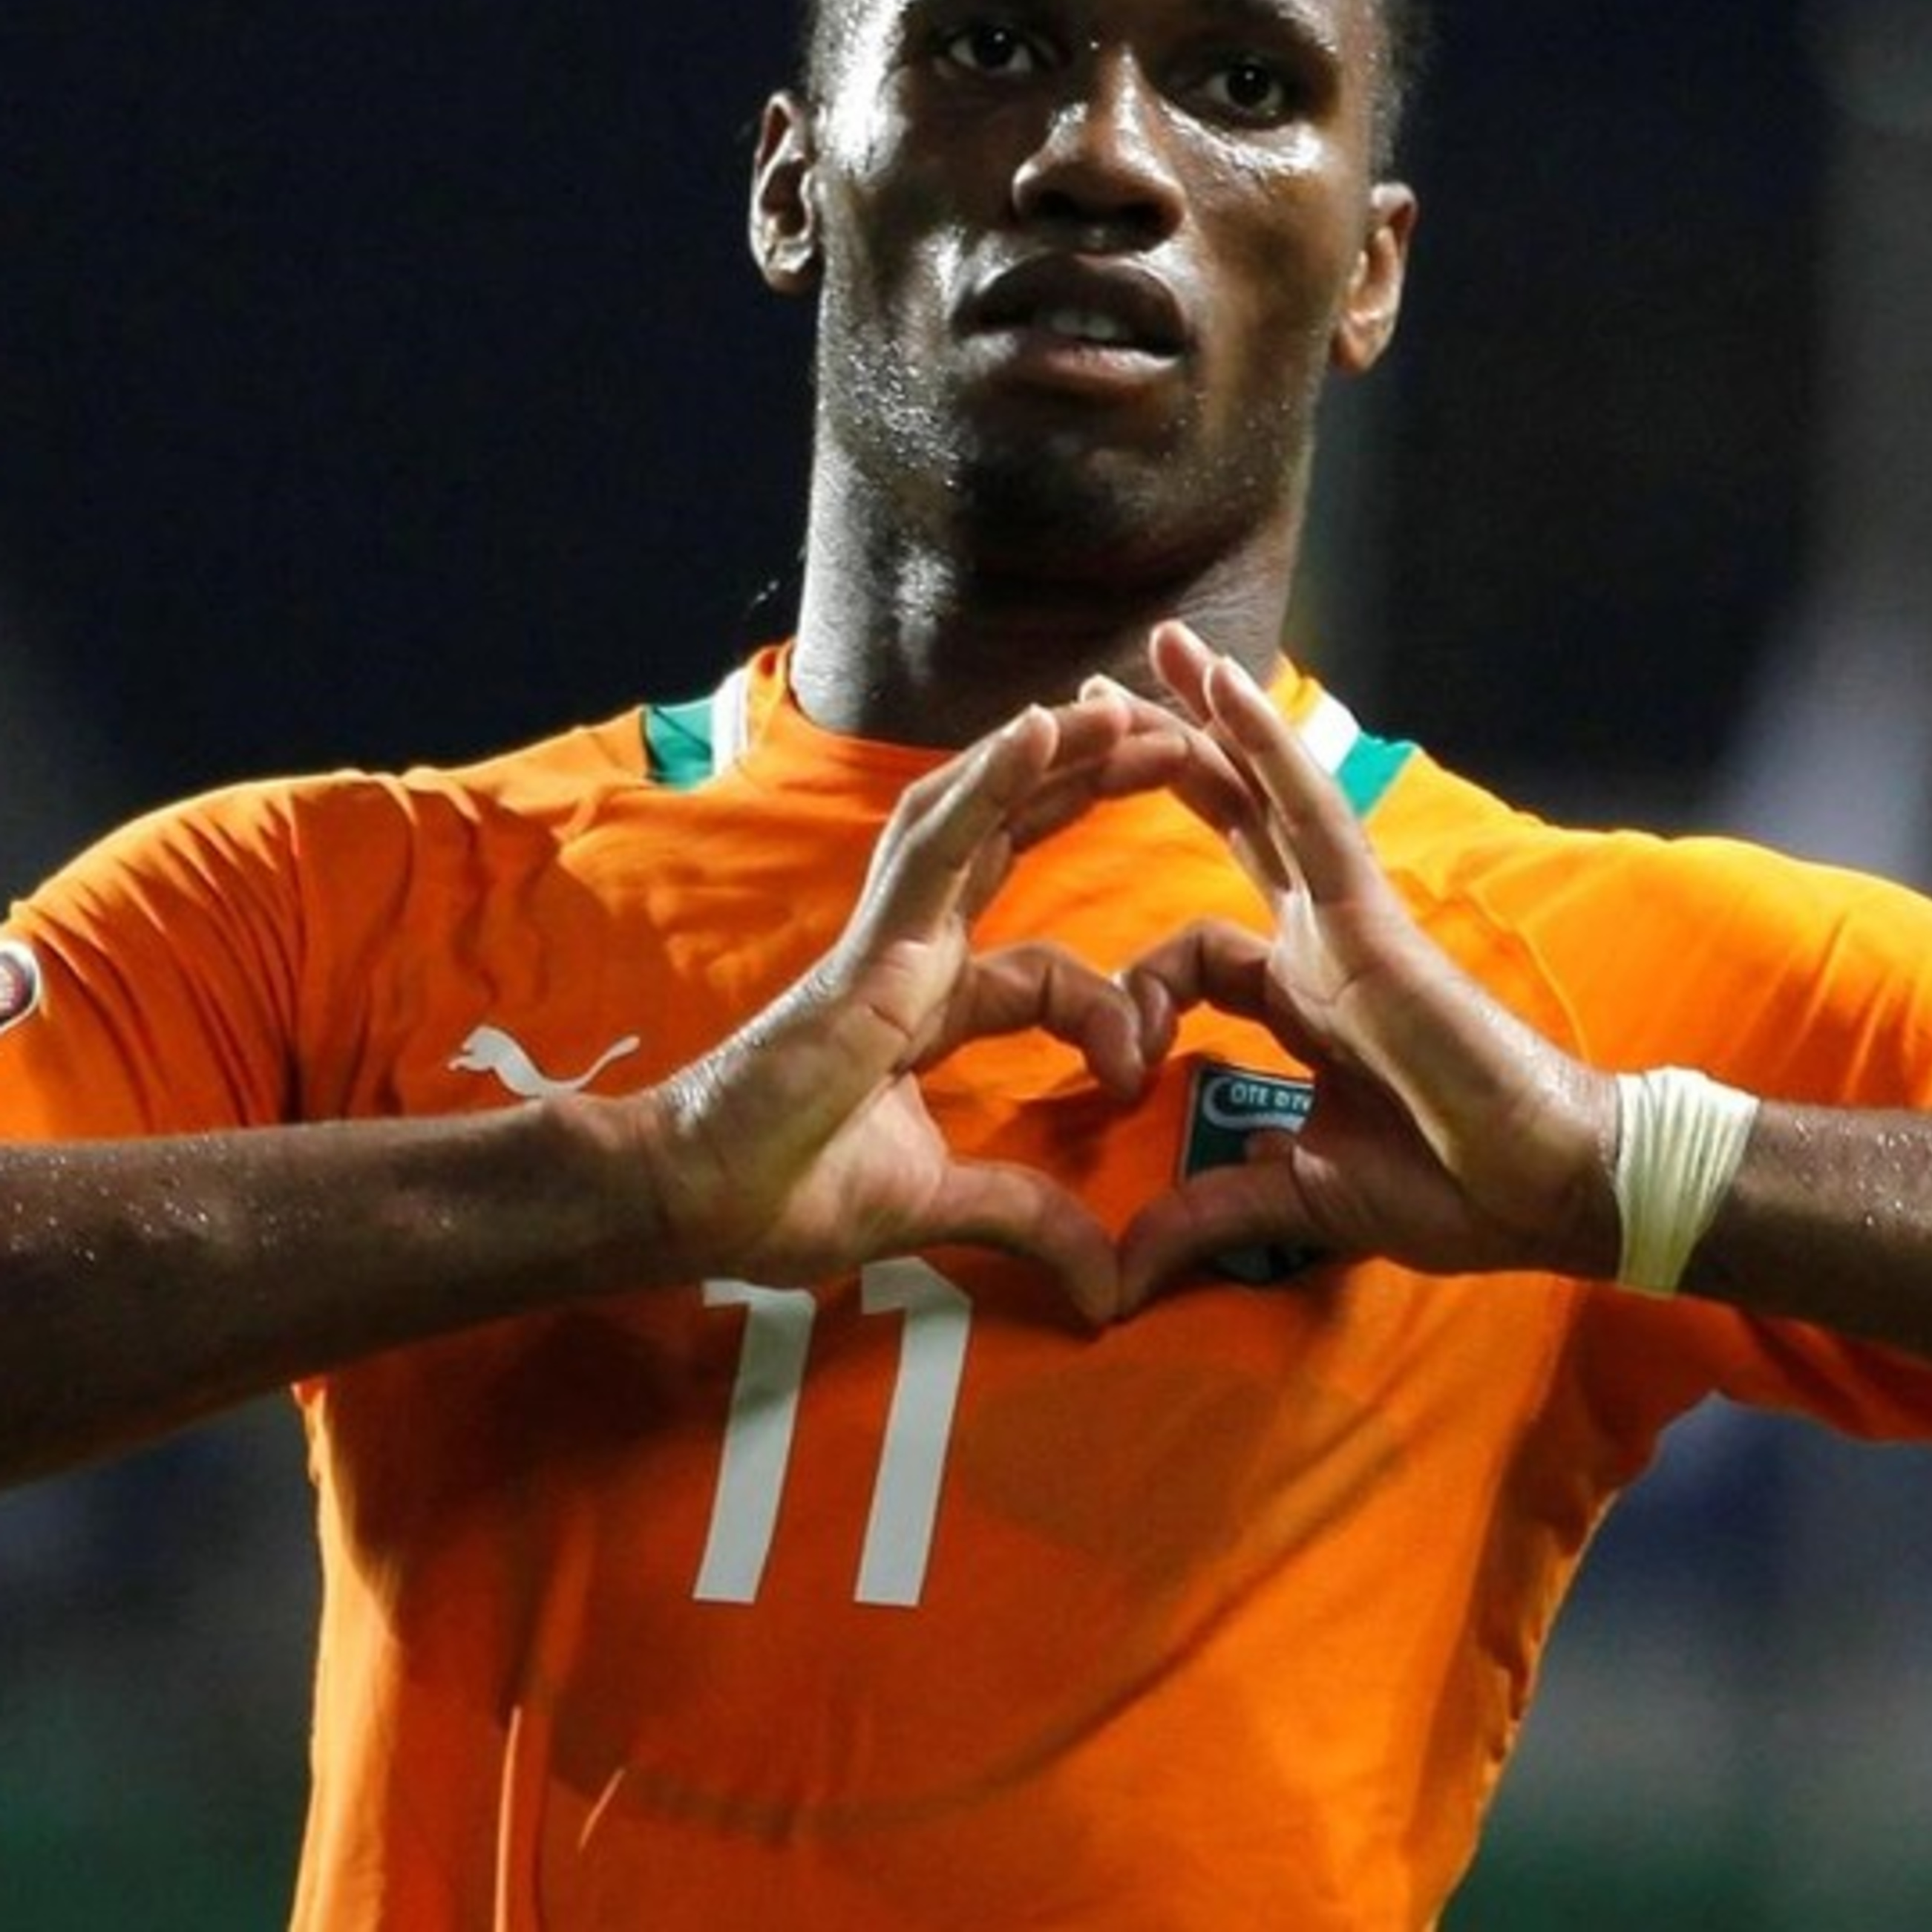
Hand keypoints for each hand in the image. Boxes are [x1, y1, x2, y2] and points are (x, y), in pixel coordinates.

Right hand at [618, 696, 1210, 1324]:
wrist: (694, 1206)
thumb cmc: (787, 1194)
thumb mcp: (941, 1204)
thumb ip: (1026, 1221)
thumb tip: (1107, 1289)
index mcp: (933, 1001)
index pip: (1049, 969)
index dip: (1110, 1007)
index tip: (1134, 1075)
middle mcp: (918, 948)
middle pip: (1019, 839)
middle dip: (1093, 788)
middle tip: (1173, 742)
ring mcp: (893, 934)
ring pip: (983, 813)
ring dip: (1058, 756)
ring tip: (1126, 705)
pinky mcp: (874, 941)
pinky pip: (944, 842)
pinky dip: (997, 780)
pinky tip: (1050, 729)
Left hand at [1116, 623, 1622, 1308]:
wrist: (1542, 1191)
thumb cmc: (1449, 1187)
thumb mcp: (1296, 1197)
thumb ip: (1209, 1213)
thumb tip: (1124, 1272)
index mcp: (1301, 996)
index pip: (1189, 954)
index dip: (1131, 993)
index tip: (1115, 1072)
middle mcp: (1318, 939)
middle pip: (1229, 825)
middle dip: (1168, 758)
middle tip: (1102, 698)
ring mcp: (1345, 918)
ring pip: (1266, 795)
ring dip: (1210, 718)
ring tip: (1160, 648)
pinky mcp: (1370, 916)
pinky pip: (1307, 816)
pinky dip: (1265, 750)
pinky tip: (1220, 692)